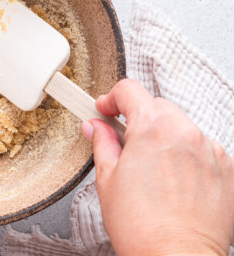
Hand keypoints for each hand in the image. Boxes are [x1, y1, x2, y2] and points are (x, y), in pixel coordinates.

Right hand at [82, 79, 233, 255]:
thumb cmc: (140, 225)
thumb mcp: (107, 178)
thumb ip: (102, 143)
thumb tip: (95, 127)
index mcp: (152, 128)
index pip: (130, 90)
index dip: (111, 98)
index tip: (105, 110)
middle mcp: (185, 132)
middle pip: (157, 106)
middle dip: (138, 117)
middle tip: (123, 140)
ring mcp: (210, 150)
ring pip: (181, 126)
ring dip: (164, 135)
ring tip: (151, 167)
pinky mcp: (226, 168)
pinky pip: (201, 148)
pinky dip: (186, 154)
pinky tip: (174, 179)